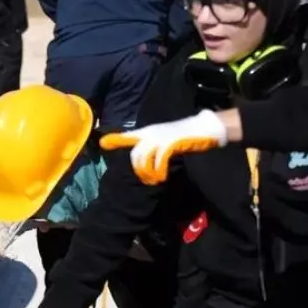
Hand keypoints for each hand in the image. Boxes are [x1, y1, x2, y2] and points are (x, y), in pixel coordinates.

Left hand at [99, 110, 227, 184]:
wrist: (204, 128)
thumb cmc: (185, 135)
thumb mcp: (164, 139)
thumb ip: (152, 146)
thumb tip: (144, 159)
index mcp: (148, 132)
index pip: (129, 136)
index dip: (116, 139)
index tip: (103, 143)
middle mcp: (151, 134)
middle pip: (135, 154)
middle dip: (139, 170)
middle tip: (148, 179)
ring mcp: (160, 138)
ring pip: (143, 159)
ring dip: (147, 173)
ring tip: (155, 180)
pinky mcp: (170, 144)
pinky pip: (158, 161)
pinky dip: (158, 171)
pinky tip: (162, 176)